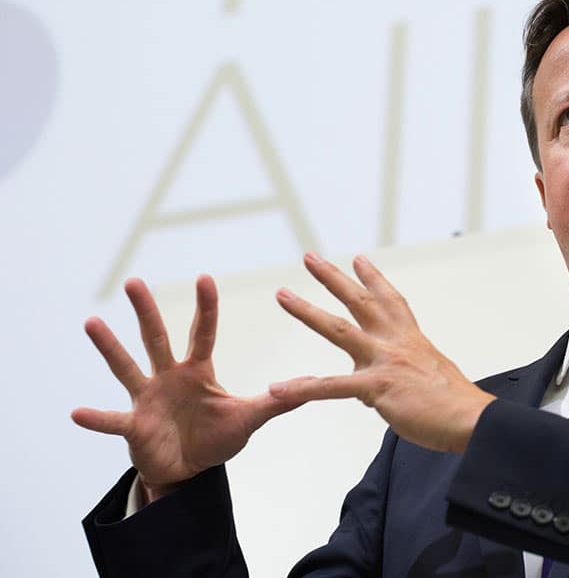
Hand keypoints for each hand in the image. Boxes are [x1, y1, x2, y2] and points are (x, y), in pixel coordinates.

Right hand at [72, 275, 299, 500]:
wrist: (190, 470)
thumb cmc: (216, 438)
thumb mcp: (249, 419)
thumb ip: (277, 402)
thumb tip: (311, 388)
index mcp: (197, 371)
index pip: (202, 333)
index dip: (204, 307)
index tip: (205, 278)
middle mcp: (169, 377)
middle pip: (157, 338)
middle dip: (146, 311)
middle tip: (134, 281)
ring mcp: (148, 399)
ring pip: (127, 367)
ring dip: (110, 347)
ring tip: (92, 323)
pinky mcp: (134, 426)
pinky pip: (113, 420)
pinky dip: (96, 418)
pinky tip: (77, 412)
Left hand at [270, 253, 495, 453]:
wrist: (469, 420)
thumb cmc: (455, 404)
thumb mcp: (431, 377)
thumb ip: (405, 375)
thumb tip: (385, 388)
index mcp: (412, 340)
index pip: (390, 300)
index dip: (373, 278)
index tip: (358, 260)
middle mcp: (396, 343)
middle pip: (360, 301)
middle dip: (333, 277)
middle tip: (311, 258)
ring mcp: (385, 362)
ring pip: (339, 329)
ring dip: (307, 311)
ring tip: (283, 295)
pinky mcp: (377, 387)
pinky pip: (332, 386)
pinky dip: (303, 387)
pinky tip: (279, 388)